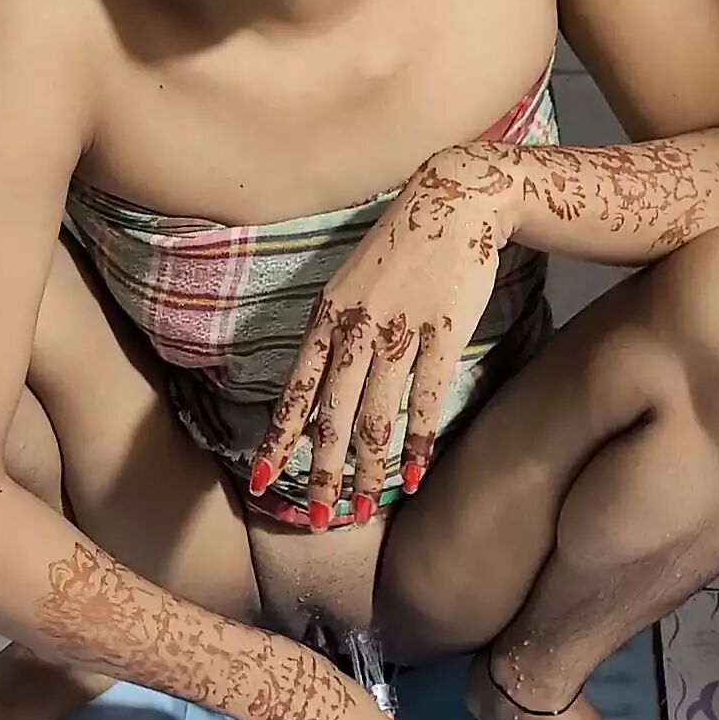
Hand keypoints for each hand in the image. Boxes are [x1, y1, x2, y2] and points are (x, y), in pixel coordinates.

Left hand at [249, 146, 519, 527]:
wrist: (455, 199)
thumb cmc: (402, 246)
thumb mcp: (350, 284)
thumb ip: (334, 334)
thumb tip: (316, 389)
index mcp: (327, 318)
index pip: (295, 392)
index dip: (278, 441)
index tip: (262, 482)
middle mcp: (356, 329)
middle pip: (333, 417)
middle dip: (323, 474)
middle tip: (316, 520)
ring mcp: (401, 332)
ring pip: (377, 416)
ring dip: (369, 470)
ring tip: (364, 509)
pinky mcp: (444, 332)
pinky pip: (426, 399)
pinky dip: (419, 442)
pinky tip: (413, 475)